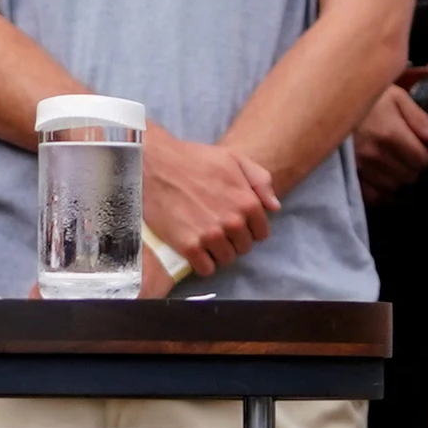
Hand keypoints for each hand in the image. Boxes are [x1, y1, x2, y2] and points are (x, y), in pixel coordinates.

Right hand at [138, 126, 276, 284]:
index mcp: (247, 202)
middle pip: (243, 248)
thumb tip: (274, 207)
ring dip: (217, 252)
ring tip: (204, 238)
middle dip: (233, 240)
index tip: (235, 224)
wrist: (153, 164)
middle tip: (216, 228)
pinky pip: (205, 268)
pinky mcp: (188, 246)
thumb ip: (260, 180)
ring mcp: (210, 236)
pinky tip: (194, 249)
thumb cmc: (192, 158)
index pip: (261, 233)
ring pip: (226, 259)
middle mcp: (232, 222)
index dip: (249, 229)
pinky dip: (202, 262)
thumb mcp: (232, 159)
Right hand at [352, 77, 427, 200]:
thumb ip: (420, 119)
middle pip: (410, 175)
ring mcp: (360, 168)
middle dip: (415, 166)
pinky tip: (382, 177)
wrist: (329, 104)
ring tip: (395, 163)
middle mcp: (375, 155)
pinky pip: (373, 196)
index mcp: (390, 135)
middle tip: (411, 154)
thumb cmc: (366, 99)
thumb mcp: (396, 98)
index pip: (422, 160)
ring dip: (399, 177)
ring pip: (393, 186)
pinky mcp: (348, 175)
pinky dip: (381, 190)